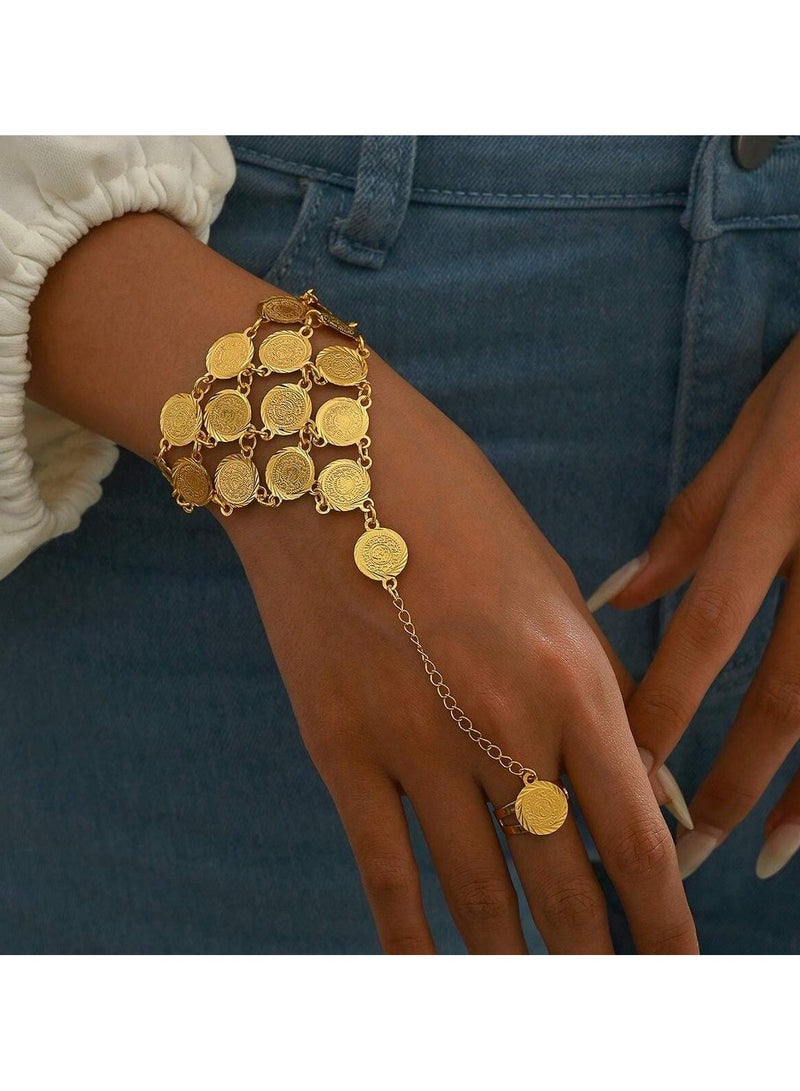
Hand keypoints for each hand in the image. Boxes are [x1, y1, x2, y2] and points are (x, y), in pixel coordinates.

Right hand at [227, 340, 697, 953]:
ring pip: (479, 897)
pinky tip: (428, 981)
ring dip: (515, 964)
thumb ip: (599, 693)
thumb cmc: (458, 508)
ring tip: (537, 1007)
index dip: (666, 923)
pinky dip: (411, 941)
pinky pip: (384, 871)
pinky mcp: (340, 750)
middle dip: (597, 960)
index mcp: (571, 677)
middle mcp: (501, 726)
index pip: (634, 837)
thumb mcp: (554, 588)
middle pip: (563, 884)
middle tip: (610, 1003)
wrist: (328, 460)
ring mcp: (414, 744)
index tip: (679, 973)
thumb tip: (639, 791)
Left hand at [594, 330, 799, 881]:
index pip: (712, 629)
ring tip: (758, 856)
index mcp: (777, 510)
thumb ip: (692, 522)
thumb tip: (616, 597)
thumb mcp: (754, 432)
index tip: (625, 771)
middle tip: (682, 854)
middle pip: (785, 694)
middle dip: (731, 779)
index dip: (668, 705)